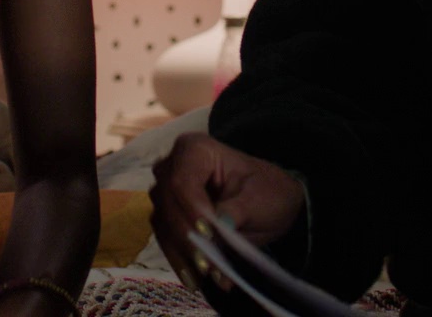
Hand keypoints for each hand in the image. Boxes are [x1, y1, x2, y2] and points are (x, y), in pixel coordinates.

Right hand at [151, 133, 305, 283]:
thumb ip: (237, 210)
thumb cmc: (266, 192)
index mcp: (196, 150)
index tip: (209, 235)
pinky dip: (180, 261)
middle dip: (188, 237)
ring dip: (183, 253)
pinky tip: (195, 281)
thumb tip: (218, 225)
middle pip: (168, 203)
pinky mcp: (167, 217)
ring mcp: (166, 192)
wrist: (267, 205)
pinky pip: (166, 240)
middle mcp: (173, 166)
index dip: (191, 209)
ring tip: (207, 277)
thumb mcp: (259, 199)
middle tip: (209, 266)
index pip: (182, 180)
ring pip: (163, 224)